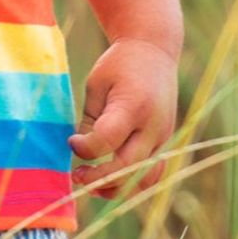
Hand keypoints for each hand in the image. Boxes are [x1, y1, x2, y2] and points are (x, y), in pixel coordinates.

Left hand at [68, 37, 177, 197]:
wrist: (153, 50)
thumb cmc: (119, 64)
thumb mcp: (97, 84)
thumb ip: (91, 119)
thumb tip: (80, 151)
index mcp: (132, 105)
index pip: (108, 140)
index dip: (85, 148)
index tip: (71, 142)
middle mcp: (153, 125)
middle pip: (127, 167)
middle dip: (99, 177)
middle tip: (76, 175)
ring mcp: (163, 136)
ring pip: (144, 178)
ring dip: (117, 187)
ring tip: (92, 184)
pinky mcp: (165, 142)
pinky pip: (153, 173)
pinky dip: (132, 182)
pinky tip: (111, 180)